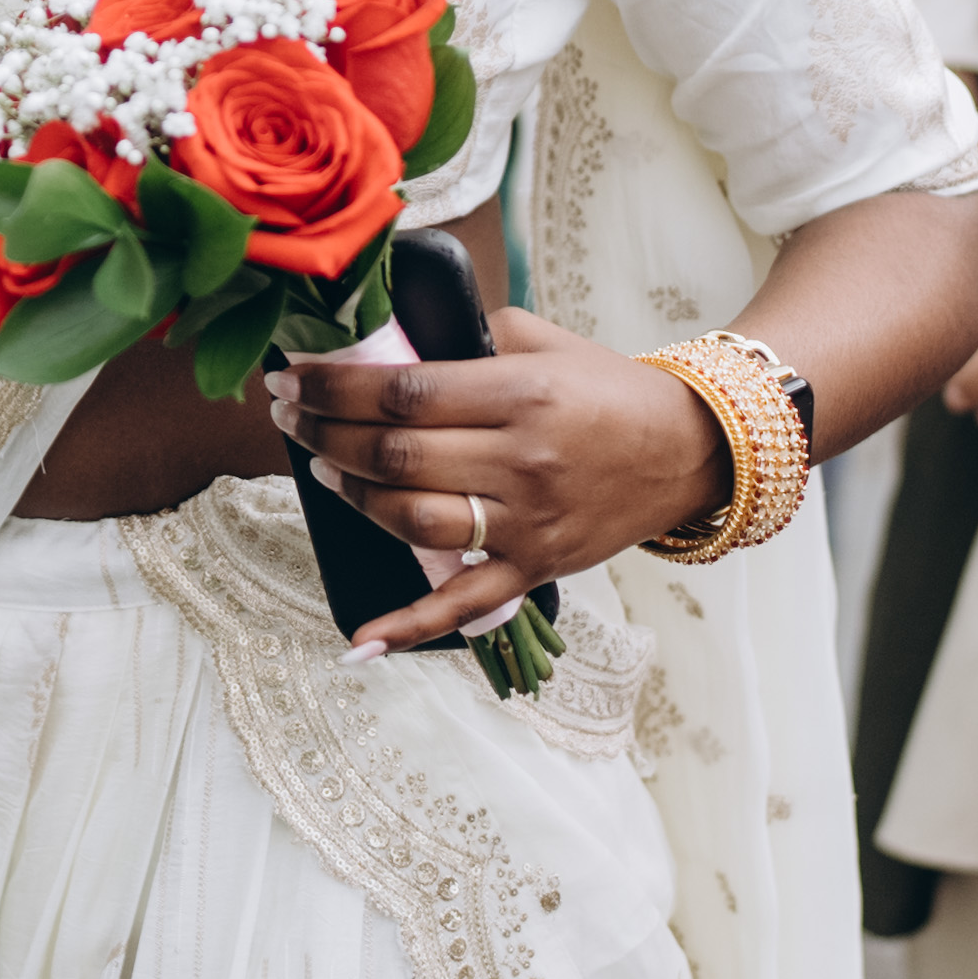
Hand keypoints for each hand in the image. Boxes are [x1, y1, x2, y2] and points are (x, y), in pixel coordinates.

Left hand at [271, 309, 735, 653]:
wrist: (688, 449)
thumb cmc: (609, 389)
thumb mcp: (544, 341)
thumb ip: (470, 337)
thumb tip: (389, 348)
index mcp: (522, 394)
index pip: (405, 392)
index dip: (336, 387)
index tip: (293, 378)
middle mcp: (522, 461)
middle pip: (398, 456)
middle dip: (326, 434)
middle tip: (289, 415)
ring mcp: (528, 523)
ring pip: (414, 521)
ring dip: (353, 497)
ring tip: (322, 469)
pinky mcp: (536, 569)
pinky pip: (465, 605)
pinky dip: (409, 628)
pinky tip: (359, 641)